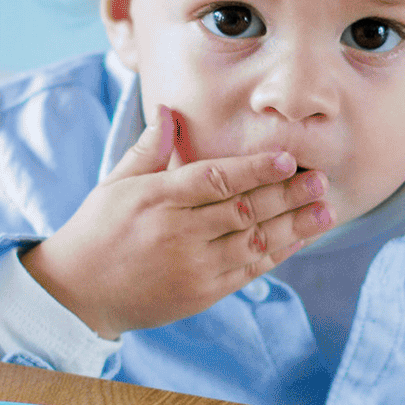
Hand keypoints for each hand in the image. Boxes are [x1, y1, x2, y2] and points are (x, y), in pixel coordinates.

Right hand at [22, 105, 333, 338]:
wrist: (79, 294)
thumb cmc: (98, 230)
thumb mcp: (115, 184)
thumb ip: (149, 150)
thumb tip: (170, 110)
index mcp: (156, 199)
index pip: (213, 179)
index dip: (253, 169)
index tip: (286, 158)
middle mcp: (177, 233)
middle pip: (242, 210)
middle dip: (286, 194)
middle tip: (320, 179)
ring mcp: (192, 267)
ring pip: (253, 242)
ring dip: (294, 226)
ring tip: (325, 210)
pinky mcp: (201, 293)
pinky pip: (247, 271)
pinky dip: (276, 254)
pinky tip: (299, 238)